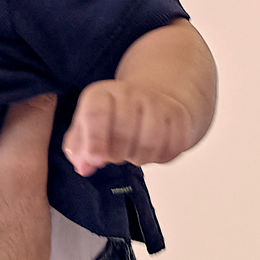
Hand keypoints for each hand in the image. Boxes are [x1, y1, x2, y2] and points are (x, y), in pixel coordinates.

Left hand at [62, 79, 199, 176]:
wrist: (155, 97)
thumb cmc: (114, 117)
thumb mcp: (87, 127)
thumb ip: (79, 148)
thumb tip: (83, 166)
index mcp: (101, 94)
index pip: (96, 114)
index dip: (94, 140)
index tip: (95, 160)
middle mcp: (130, 93)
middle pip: (124, 131)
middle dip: (117, 154)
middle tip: (115, 155)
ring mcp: (157, 103)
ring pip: (150, 141)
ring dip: (140, 157)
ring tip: (133, 154)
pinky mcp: (180, 116)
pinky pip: (172, 146)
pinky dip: (161, 156)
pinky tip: (153, 151)